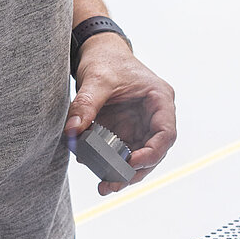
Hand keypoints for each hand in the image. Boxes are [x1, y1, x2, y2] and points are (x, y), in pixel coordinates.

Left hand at [65, 35, 175, 194]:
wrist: (98, 52)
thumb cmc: (106, 60)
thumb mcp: (96, 80)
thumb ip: (86, 105)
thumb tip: (72, 133)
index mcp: (160, 100)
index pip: (166, 134)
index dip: (152, 153)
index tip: (131, 163)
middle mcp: (154, 116)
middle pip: (154, 152)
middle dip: (134, 171)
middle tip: (112, 185)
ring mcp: (140, 125)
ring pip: (138, 157)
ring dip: (122, 173)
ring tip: (104, 186)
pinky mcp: (125, 131)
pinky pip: (121, 152)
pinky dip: (109, 162)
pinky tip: (92, 167)